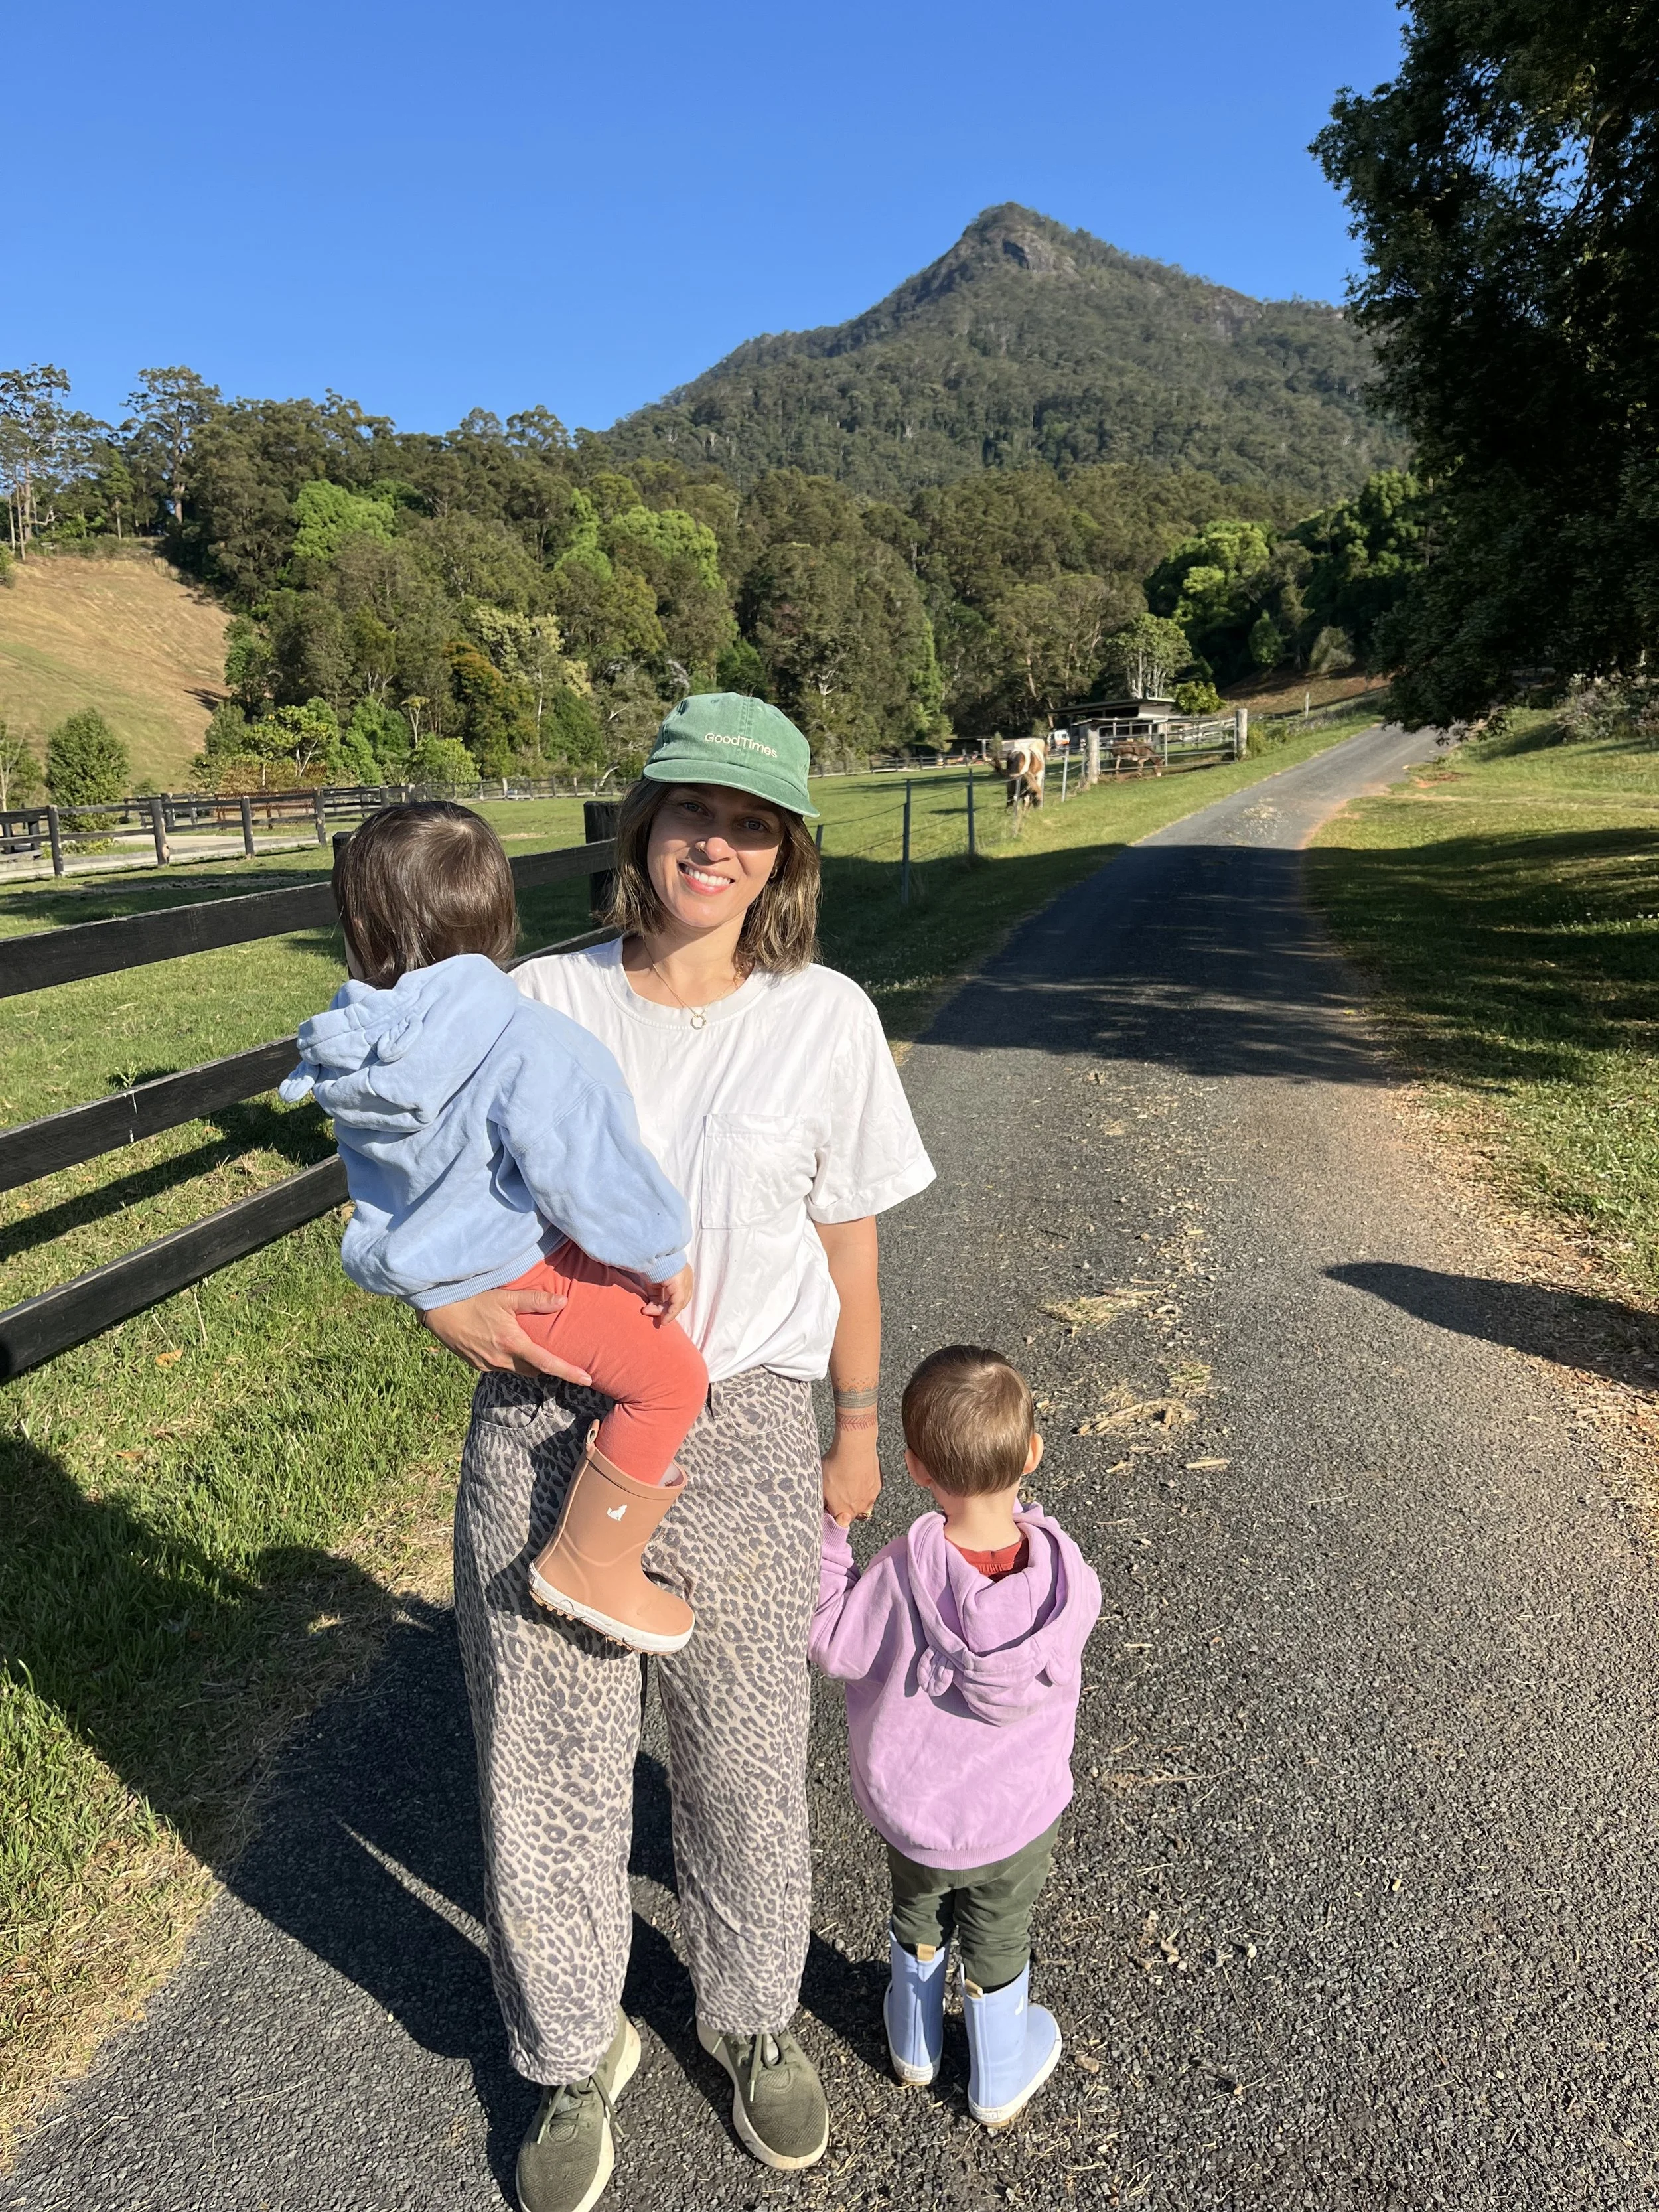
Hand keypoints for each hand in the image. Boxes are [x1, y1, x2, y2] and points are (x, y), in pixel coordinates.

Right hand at [420, 1286, 592, 1384]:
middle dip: (547, 1366)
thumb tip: (563, 1303)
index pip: (547, 1363)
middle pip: (534, 1370)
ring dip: (527, 1363)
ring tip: (531, 1348)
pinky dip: (510, 1361)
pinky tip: (505, 1345)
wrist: (438, 1312)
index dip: (569, 1372)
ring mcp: (488, 1366)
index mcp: (512, 1343)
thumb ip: (535, 1301)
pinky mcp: (477, 1366)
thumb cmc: (472, 1301)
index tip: (588, 1379)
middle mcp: (501, 1360)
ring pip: (518, 1370)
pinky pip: (501, 1368)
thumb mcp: (505, 1297)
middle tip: (559, 1356)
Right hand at [641, 1263, 693, 1324]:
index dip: (667, 1306)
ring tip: (647, 1312)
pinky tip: (662, 1320)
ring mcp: (686, 1281)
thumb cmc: (650, 1264)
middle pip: (679, 1301)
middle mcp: (687, 1277)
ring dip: (662, 1311)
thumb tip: (650, 1311)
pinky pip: (676, 1304)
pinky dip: (669, 1314)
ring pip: (677, 1304)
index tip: (652, 1310)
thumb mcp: (653, 1283)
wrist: (649, 1252)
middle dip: (664, 1310)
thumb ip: (655, 1297)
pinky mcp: (680, 1286)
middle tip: (649, 1313)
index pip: (678, 1295)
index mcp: (682, 1274)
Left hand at [821, 1429, 881, 1527]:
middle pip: (850, 1512)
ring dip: (855, 1495)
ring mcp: (870, 1497)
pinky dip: (863, 1486)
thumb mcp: (820, 1483)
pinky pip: (869, 1491)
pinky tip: (856, 1474)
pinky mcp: (877, 1486)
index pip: (838, 1522)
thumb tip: (822, 1506)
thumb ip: (822, 1500)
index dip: (832, 1513)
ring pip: (861, 1502)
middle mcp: (858, 1508)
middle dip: (843, 1504)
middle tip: (837, 1489)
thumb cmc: (835, 1465)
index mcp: (843, 1510)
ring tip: (847, 1480)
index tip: (828, 1505)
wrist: (855, 1448)